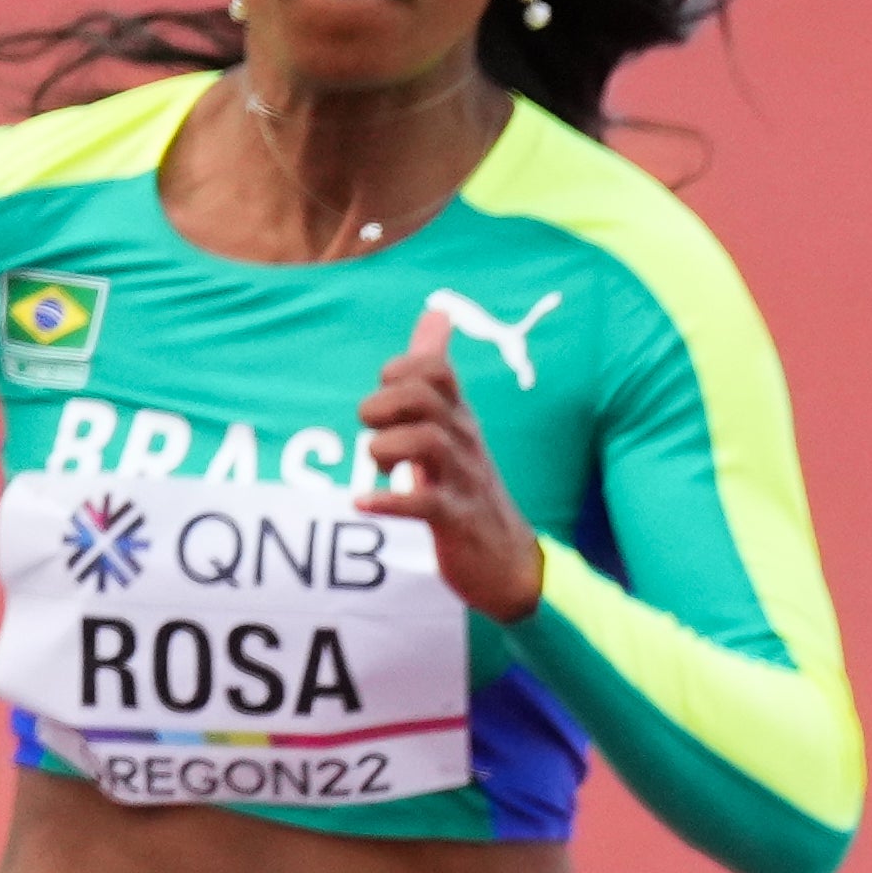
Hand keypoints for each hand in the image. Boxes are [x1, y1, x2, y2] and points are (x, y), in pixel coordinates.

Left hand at [360, 317, 544, 620]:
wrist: (508, 560)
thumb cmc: (469, 483)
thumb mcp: (455, 422)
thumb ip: (437, 369)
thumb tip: (436, 311)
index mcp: (459, 417)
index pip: (434, 369)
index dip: (399, 371)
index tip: (385, 394)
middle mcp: (464, 441)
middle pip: (424, 399)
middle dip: (383, 406)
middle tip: (372, 429)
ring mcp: (462, 480)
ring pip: (425, 443)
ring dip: (385, 449)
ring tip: (376, 467)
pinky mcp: (456, 520)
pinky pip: (424, 504)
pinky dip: (388, 502)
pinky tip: (363, 502)